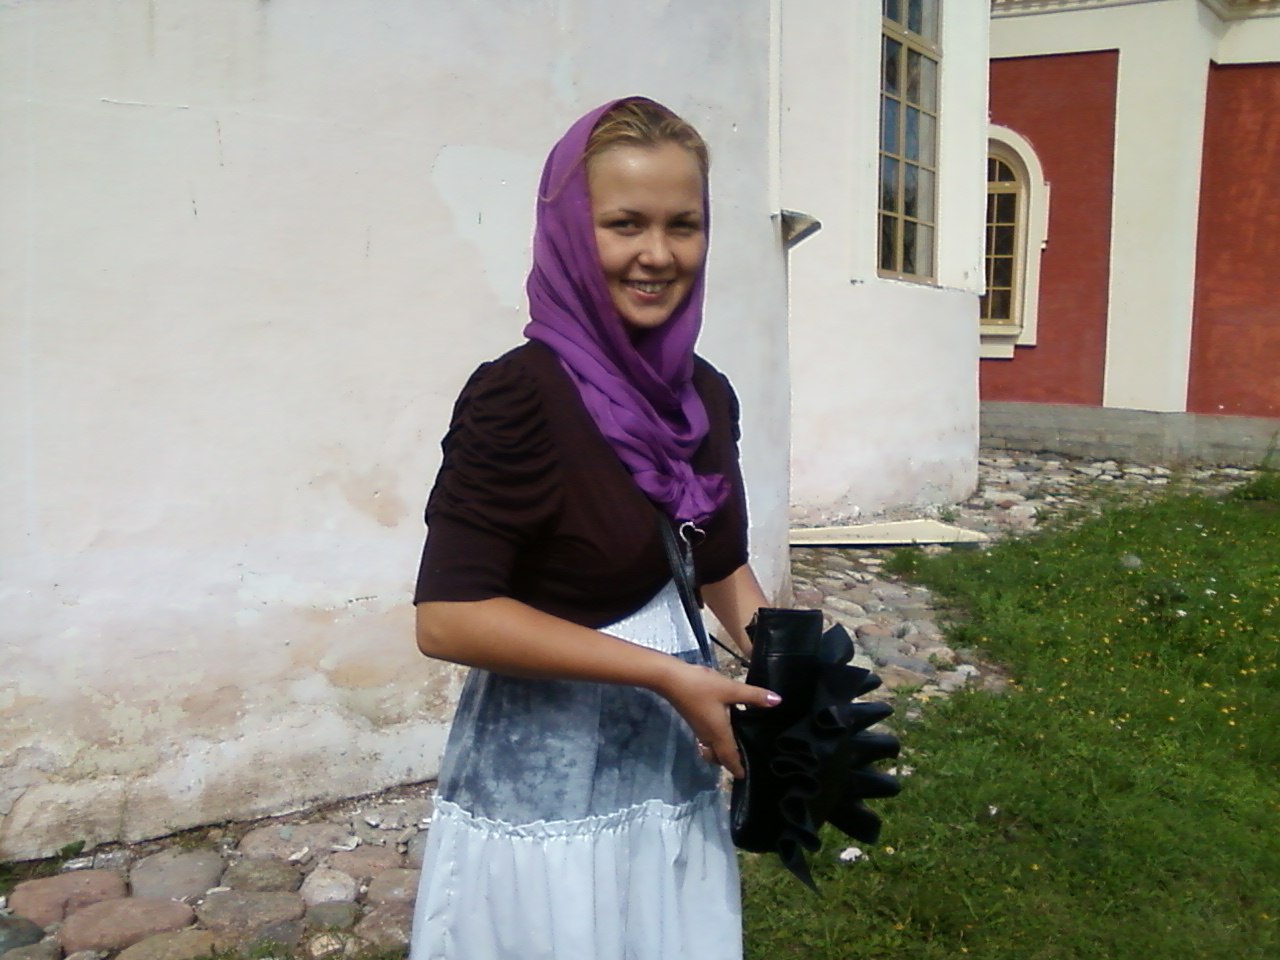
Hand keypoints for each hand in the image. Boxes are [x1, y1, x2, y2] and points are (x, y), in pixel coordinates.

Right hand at [657, 661, 780, 778]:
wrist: (670, 679)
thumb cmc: (701, 687)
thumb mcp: (730, 689)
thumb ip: (753, 696)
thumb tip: (778, 701)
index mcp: (719, 734)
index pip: (729, 758)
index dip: (737, 768)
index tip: (744, 776)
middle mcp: (708, 736)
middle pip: (718, 757)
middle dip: (728, 762)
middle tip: (742, 760)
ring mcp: (699, 729)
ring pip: (711, 748)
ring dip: (721, 751)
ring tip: (735, 744)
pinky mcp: (694, 720)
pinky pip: (707, 738)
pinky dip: (716, 740)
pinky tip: (724, 725)